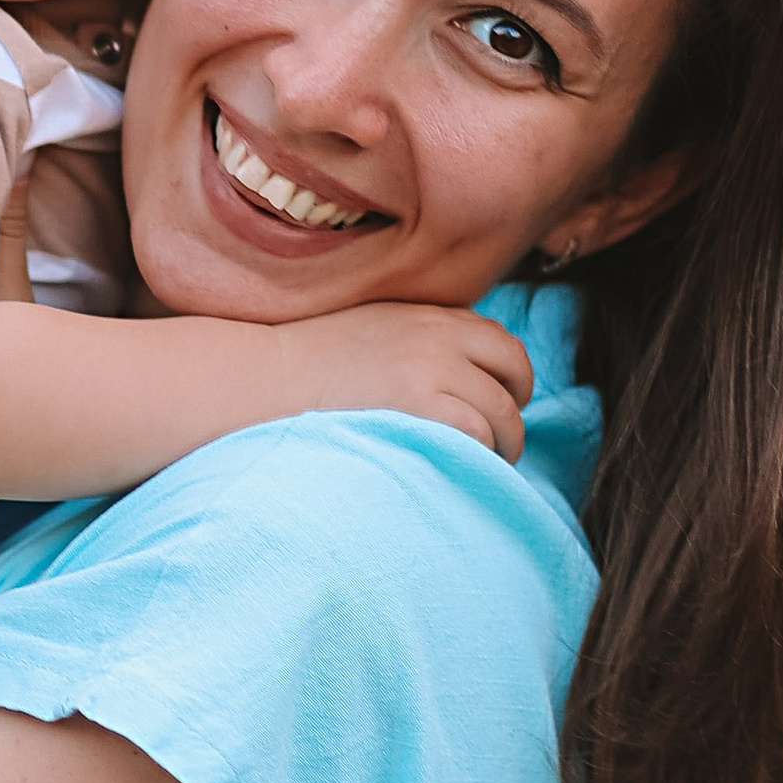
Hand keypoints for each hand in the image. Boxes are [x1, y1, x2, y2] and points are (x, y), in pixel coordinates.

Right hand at [276, 300, 534, 461]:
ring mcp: (431, 366)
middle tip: (502, 439)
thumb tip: (452, 373)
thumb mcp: (372, 327)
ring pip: (501, 410)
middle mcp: (438, 333)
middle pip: (514, 368)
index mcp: (427, 314)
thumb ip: (415, 338)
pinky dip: (478, 454)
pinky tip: (460, 468)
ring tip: (483, 465)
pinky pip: (477, 432)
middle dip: (516, 407)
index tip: (495, 402)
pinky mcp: (419, 402)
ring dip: (502, 443)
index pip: (498, 340)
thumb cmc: (306, 362)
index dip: (507, 376)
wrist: (267, 375)